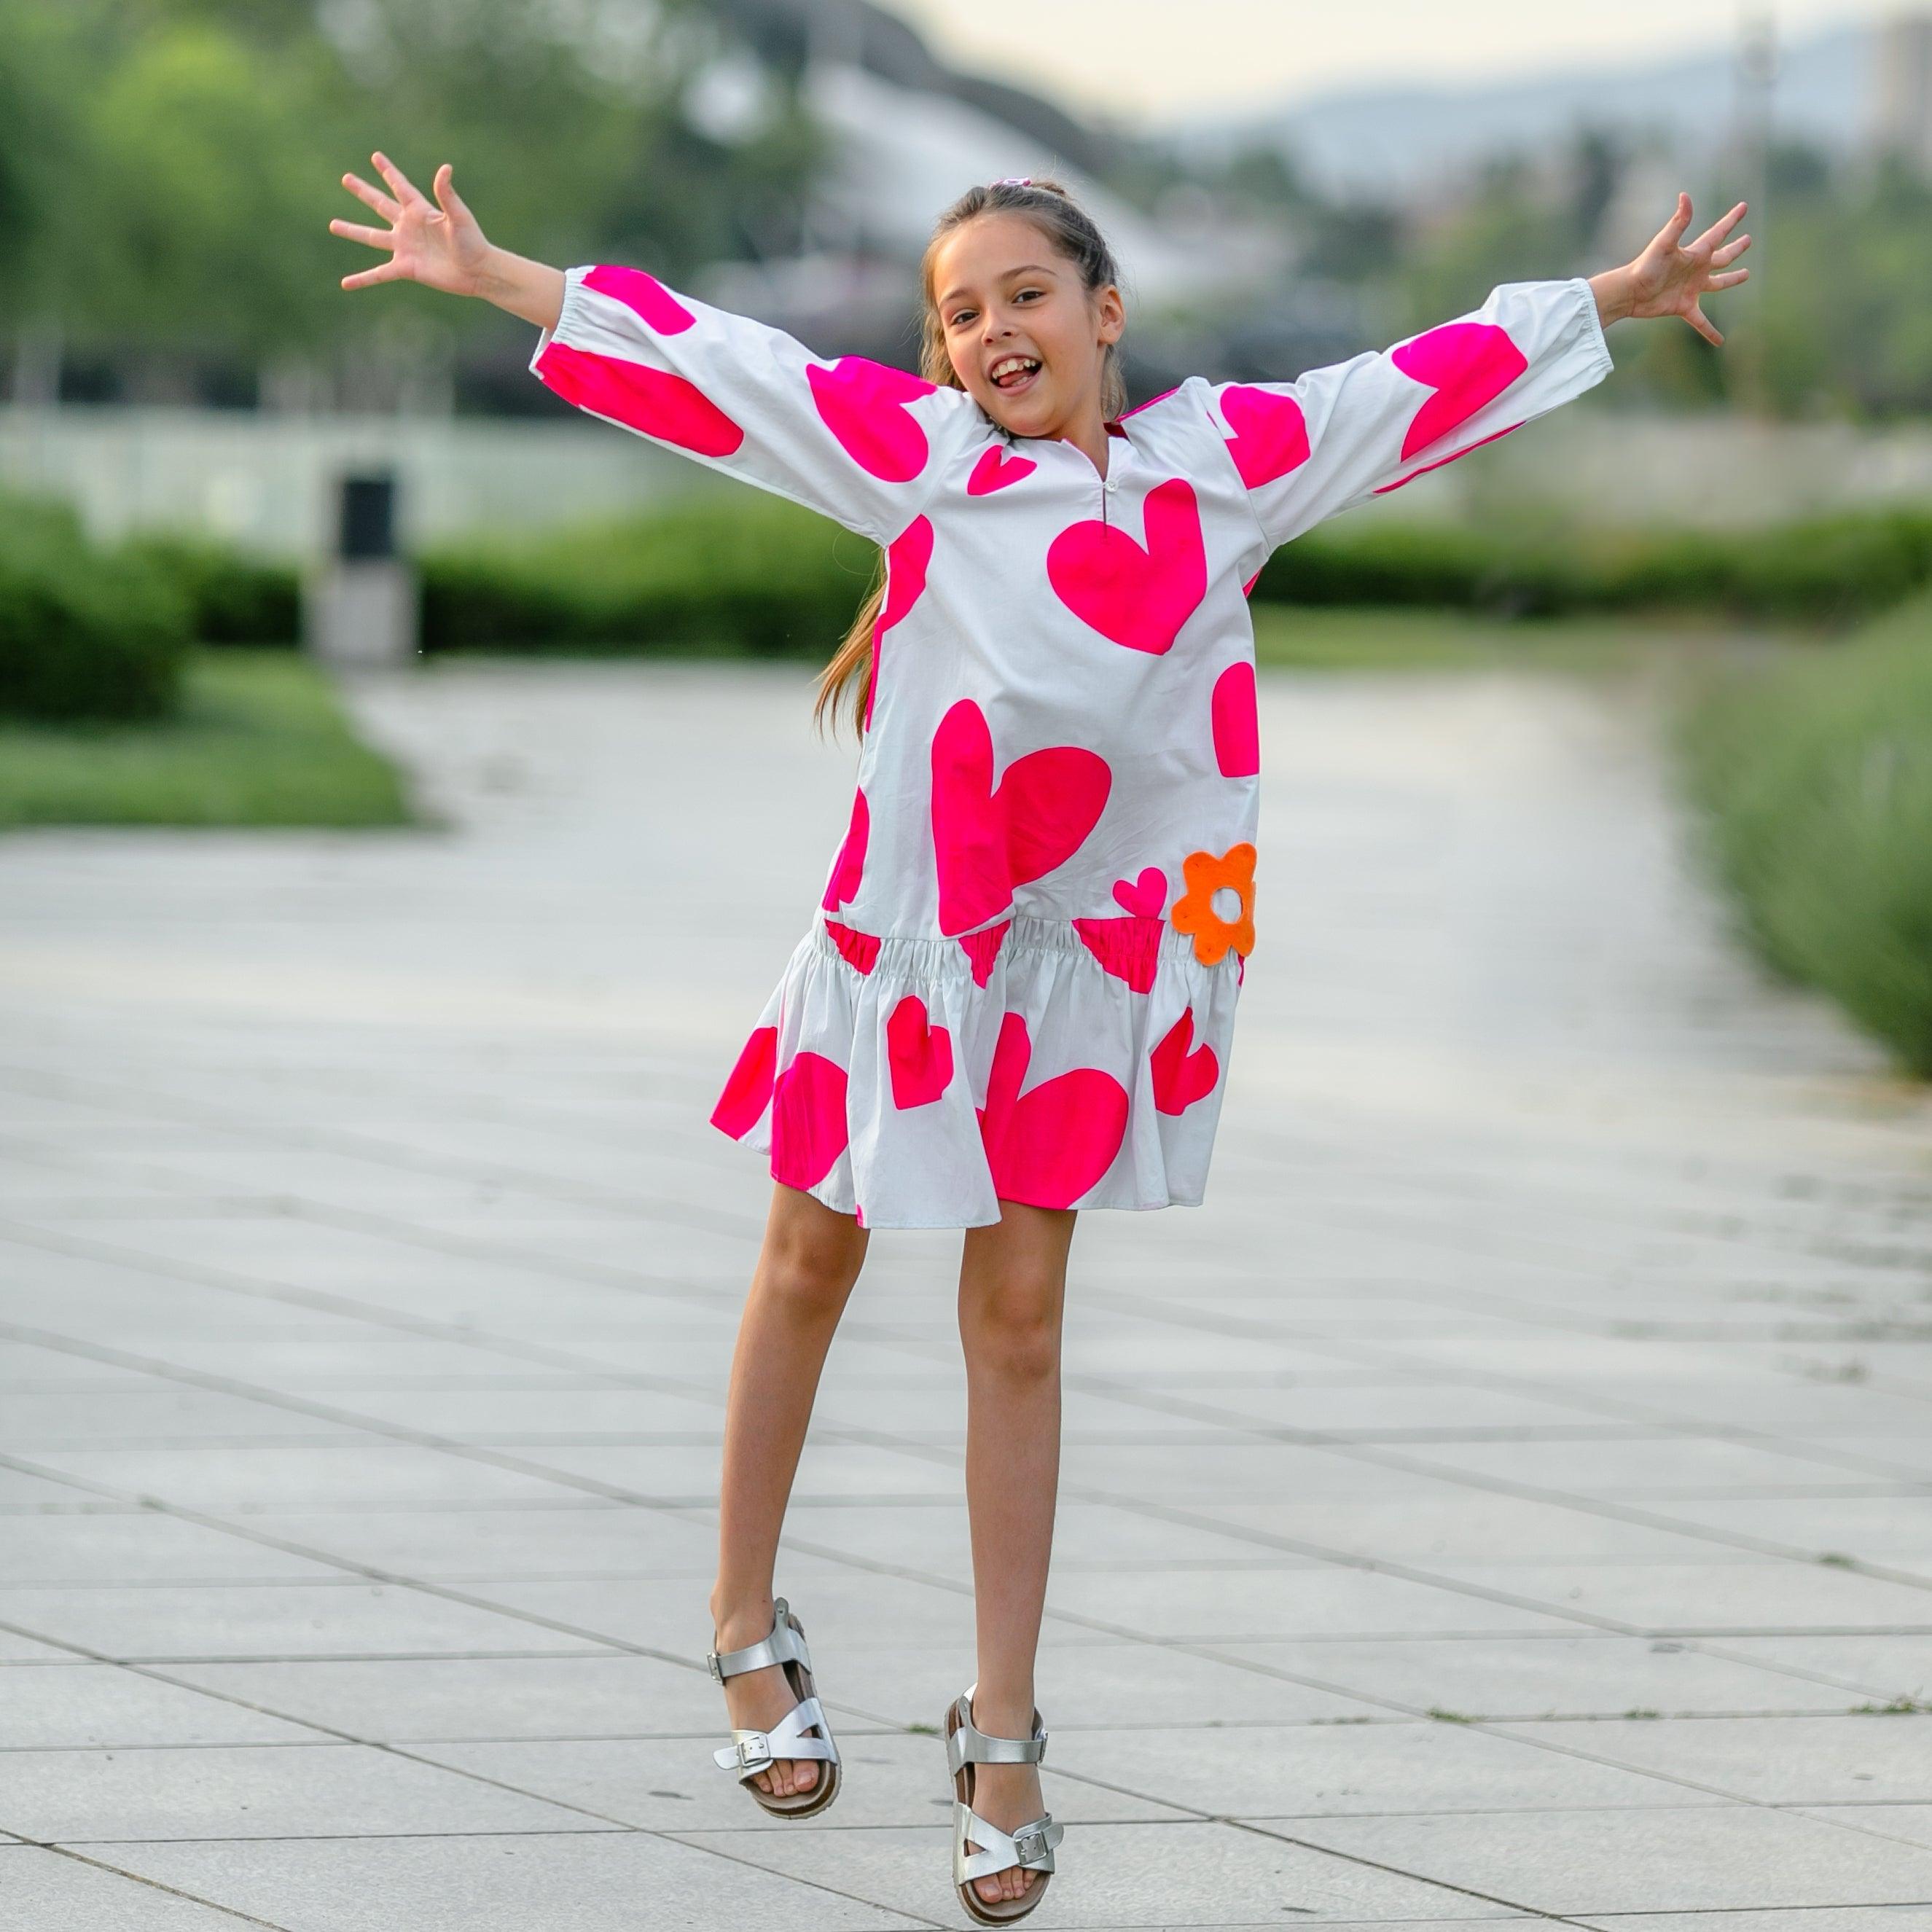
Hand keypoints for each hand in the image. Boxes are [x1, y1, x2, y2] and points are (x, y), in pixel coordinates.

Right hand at [331, 153, 490, 295]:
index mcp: (420, 210)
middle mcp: (408, 226)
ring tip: (332, 225)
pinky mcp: (406, 268)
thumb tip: (445, 168)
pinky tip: (345, 283)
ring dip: (352, 231)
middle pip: (380, 204)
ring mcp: (405, 247)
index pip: (400, 186)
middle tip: (346, 178)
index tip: (375, 156)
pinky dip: (362, 279)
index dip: (388, 171)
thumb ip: (447, 194)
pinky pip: (379, 274)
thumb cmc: (473, 242)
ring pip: (372, 237)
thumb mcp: (459, 216)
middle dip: (363, 191)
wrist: (478, 272)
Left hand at [1614, 192, 1752, 345]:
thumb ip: (1678, 222)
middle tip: (1748, 240)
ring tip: (1746, 275)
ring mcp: (1692, 288)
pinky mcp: (1684, 307)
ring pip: (1718, 283)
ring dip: (1732, 279)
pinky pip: (1701, 322)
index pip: (1718, 233)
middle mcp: (1696, 269)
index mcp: (1695, 253)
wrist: (1629, 292)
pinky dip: (1710, 331)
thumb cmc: (1645, 266)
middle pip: (1723, 257)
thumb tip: (1685, 196)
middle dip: (1736, 248)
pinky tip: (1720, 342)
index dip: (1731, 220)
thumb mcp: (1664, 244)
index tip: (1744, 207)